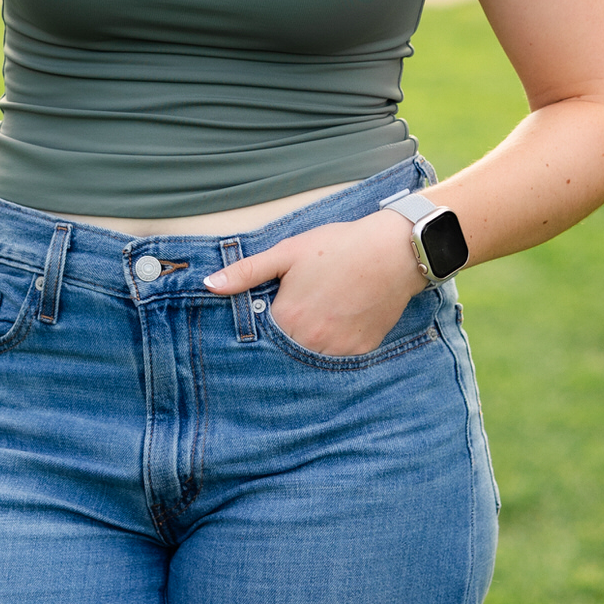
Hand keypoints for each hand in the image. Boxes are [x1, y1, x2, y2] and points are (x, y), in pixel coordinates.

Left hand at [204, 210, 420, 356]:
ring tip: (323, 311)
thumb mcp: (287, 253)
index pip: (262, 334)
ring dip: (311, 341)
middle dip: (287, 334)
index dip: (266, 320)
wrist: (394, 251)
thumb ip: (246, 272)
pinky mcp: (362, 349)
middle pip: (287, 348)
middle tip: (303, 307)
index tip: (276, 308)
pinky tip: (343, 317)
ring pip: (313, 355)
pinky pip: (341, 356)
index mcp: (288, 318)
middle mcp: (312, 341)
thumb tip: (210, 284)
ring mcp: (339, 349)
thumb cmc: (338, 247)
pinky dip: (337, 341)